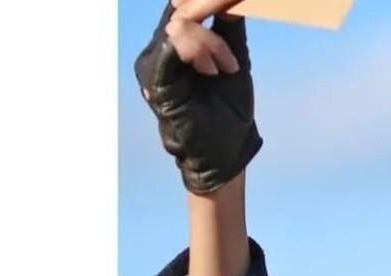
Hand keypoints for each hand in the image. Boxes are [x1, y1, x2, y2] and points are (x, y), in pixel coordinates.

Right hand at [134, 0, 260, 193]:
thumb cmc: (228, 106)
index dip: (205, 0)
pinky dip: (198, 51)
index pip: (183, 4)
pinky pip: (171, 48)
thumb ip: (229, 27)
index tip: (232, 1)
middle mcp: (160, 47)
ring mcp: (154, 61)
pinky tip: (212, 69)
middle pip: (181, 8)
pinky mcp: (155, 78)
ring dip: (212, 43)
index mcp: (176, 40)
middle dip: (213, 11)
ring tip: (227, 70)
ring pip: (179, 24)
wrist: (226, 147)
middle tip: (237, 25)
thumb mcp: (235, 58)